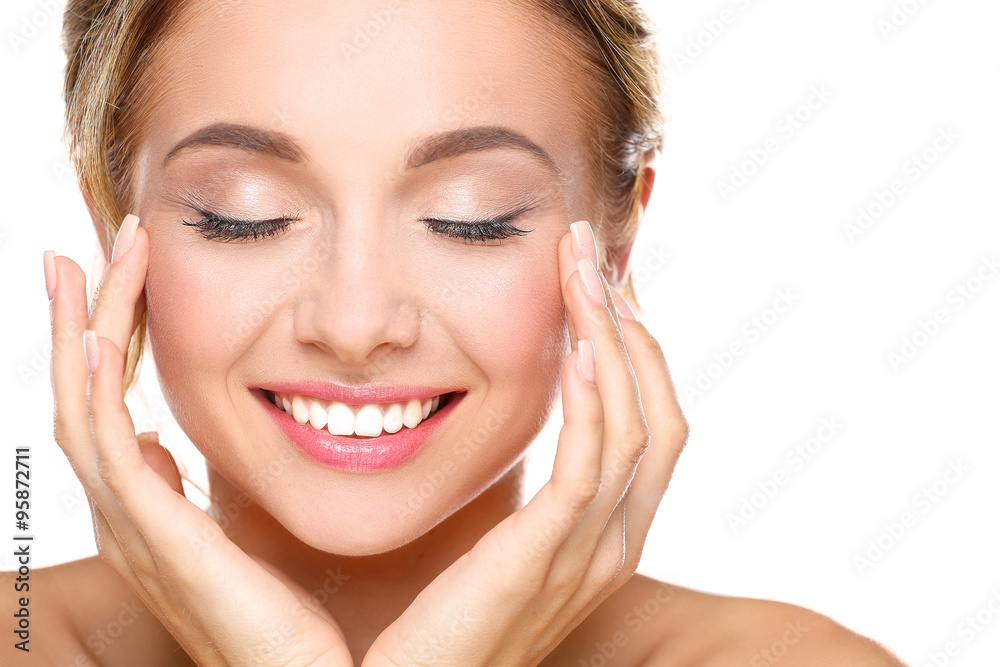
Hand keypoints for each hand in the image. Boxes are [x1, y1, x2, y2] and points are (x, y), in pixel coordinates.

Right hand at [46, 214, 353, 666]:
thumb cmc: (278, 617)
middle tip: (90, 250)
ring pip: (81, 407)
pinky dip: (90, 382)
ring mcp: (131, 526)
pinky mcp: (153, 536)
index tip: (123, 280)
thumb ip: (188, 492)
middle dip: (84, 321)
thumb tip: (158, 447)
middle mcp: (126, 513)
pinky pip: (103, 444)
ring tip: (80, 261)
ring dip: (82, 330)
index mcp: (146, 509)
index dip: (107, 344)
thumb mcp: (230, 534)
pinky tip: (92, 329)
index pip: (108, 409)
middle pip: (82, 398)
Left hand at [361, 220, 688, 665]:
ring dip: (614, 338)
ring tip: (582, 269)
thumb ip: (520, 499)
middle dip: (633, 326)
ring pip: (637, 424)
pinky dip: (596, 398)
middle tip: (593, 254)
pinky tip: (576, 344)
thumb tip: (498, 430)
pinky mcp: (550, 557)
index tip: (600, 289)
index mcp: (604, 536)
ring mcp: (592, 553)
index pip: (649, 426)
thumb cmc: (441, 629)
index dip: (635, 352)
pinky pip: (593, 463)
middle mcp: (615, 542)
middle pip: (660, 414)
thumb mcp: (499, 550)